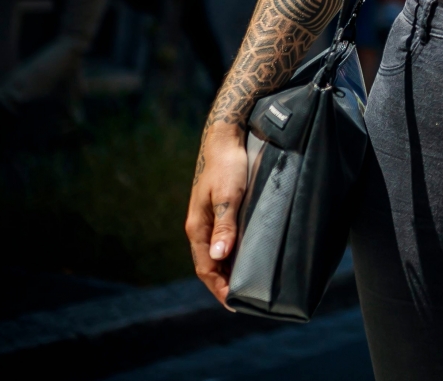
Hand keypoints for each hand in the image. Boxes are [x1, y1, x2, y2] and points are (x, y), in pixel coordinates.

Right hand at [186, 124, 249, 306]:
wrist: (224, 138)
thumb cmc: (228, 166)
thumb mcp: (230, 195)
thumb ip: (225, 225)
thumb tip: (219, 257)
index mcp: (197, 228)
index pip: (206, 268)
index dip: (219, 287)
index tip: (234, 304)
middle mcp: (199, 227)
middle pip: (209, 265)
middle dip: (223, 285)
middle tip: (243, 302)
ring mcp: (206, 220)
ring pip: (215, 254)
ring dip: (227, 271)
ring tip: (245, 286)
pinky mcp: (217, 212)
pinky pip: (220, 241)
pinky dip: (230, 255)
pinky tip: (243, 258)